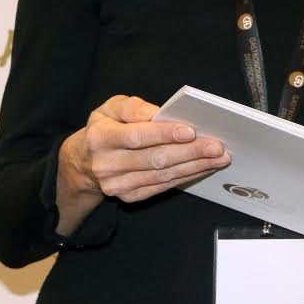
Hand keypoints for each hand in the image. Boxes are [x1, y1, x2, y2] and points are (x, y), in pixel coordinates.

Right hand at [56, 95, 230, 232]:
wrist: (84, 161)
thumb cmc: (106, 127)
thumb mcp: (112, 108)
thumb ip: (134, 107)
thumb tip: (161, 112)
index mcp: (101, 138)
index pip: (137, 136)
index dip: (164, 134)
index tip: (191, 131)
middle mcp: (107, 164)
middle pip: (155, 159)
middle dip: (190, 153)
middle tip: (217, 146)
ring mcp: (117, 185)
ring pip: (162, 176)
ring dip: (195, 167)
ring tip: (219, 158)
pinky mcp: (129, 196)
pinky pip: (163, 187)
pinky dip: (187, 177)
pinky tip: (205, 168)